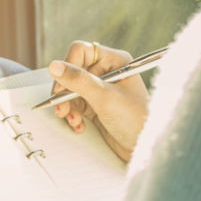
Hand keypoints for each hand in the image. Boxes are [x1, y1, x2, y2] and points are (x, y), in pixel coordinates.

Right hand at [49, 41, 148, 161]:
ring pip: (71, 90)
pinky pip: (75, 105)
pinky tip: (79, 125)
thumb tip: (54, 66)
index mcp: (114, 61)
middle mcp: (107, 73)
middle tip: (62, 106)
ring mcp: (101, 90)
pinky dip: (73, 115)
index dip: (68, 66)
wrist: (146, 148)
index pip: (81, 51)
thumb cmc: (136, 120)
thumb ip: (78, 80)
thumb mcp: (104, 97)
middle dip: (65, 91)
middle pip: (72, 72)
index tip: (61, 85)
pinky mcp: (97, 107)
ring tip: (72, 119)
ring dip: (67, 106)